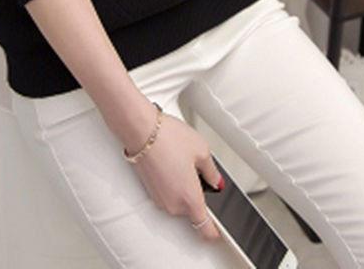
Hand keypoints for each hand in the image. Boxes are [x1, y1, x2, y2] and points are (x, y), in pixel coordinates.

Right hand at [126, 108, 223, 240]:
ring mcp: (160, 199)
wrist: (141, 131)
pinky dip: (173, 183)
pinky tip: (172, 163)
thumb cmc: (169, 138)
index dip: (216, 232)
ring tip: (183, 162)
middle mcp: (173, 205)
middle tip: (199, 172)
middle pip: (192, 212)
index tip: (222, 230)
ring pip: (179, 202)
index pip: (205, 230)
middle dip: (198, 195)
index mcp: (190, 199)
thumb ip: (213, 172)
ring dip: (184, 188)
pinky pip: (168, 194)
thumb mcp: (202, 151)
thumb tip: (216, 181)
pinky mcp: (150, 191)